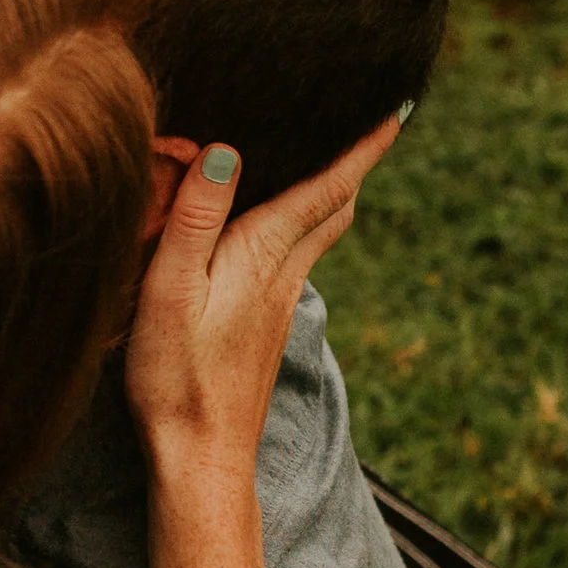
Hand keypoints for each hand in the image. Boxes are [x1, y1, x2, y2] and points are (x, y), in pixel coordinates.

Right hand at [125, 117, 401, 485]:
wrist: (201, 456)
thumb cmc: (177, 376)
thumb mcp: (171, 289)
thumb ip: (195, 217)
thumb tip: (225, 149)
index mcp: (264, 255)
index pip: (327, 188)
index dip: (362, 147)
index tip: (397, 110)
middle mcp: (283, 275)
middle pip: (334, 208)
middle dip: (353, 163)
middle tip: (371, 125)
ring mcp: (279, 304)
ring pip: (318, 234)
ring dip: (330, 194)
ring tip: (332, 162)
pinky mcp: (266, 327)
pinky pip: (294, 258)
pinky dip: (300, 227)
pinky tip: (279, 230)